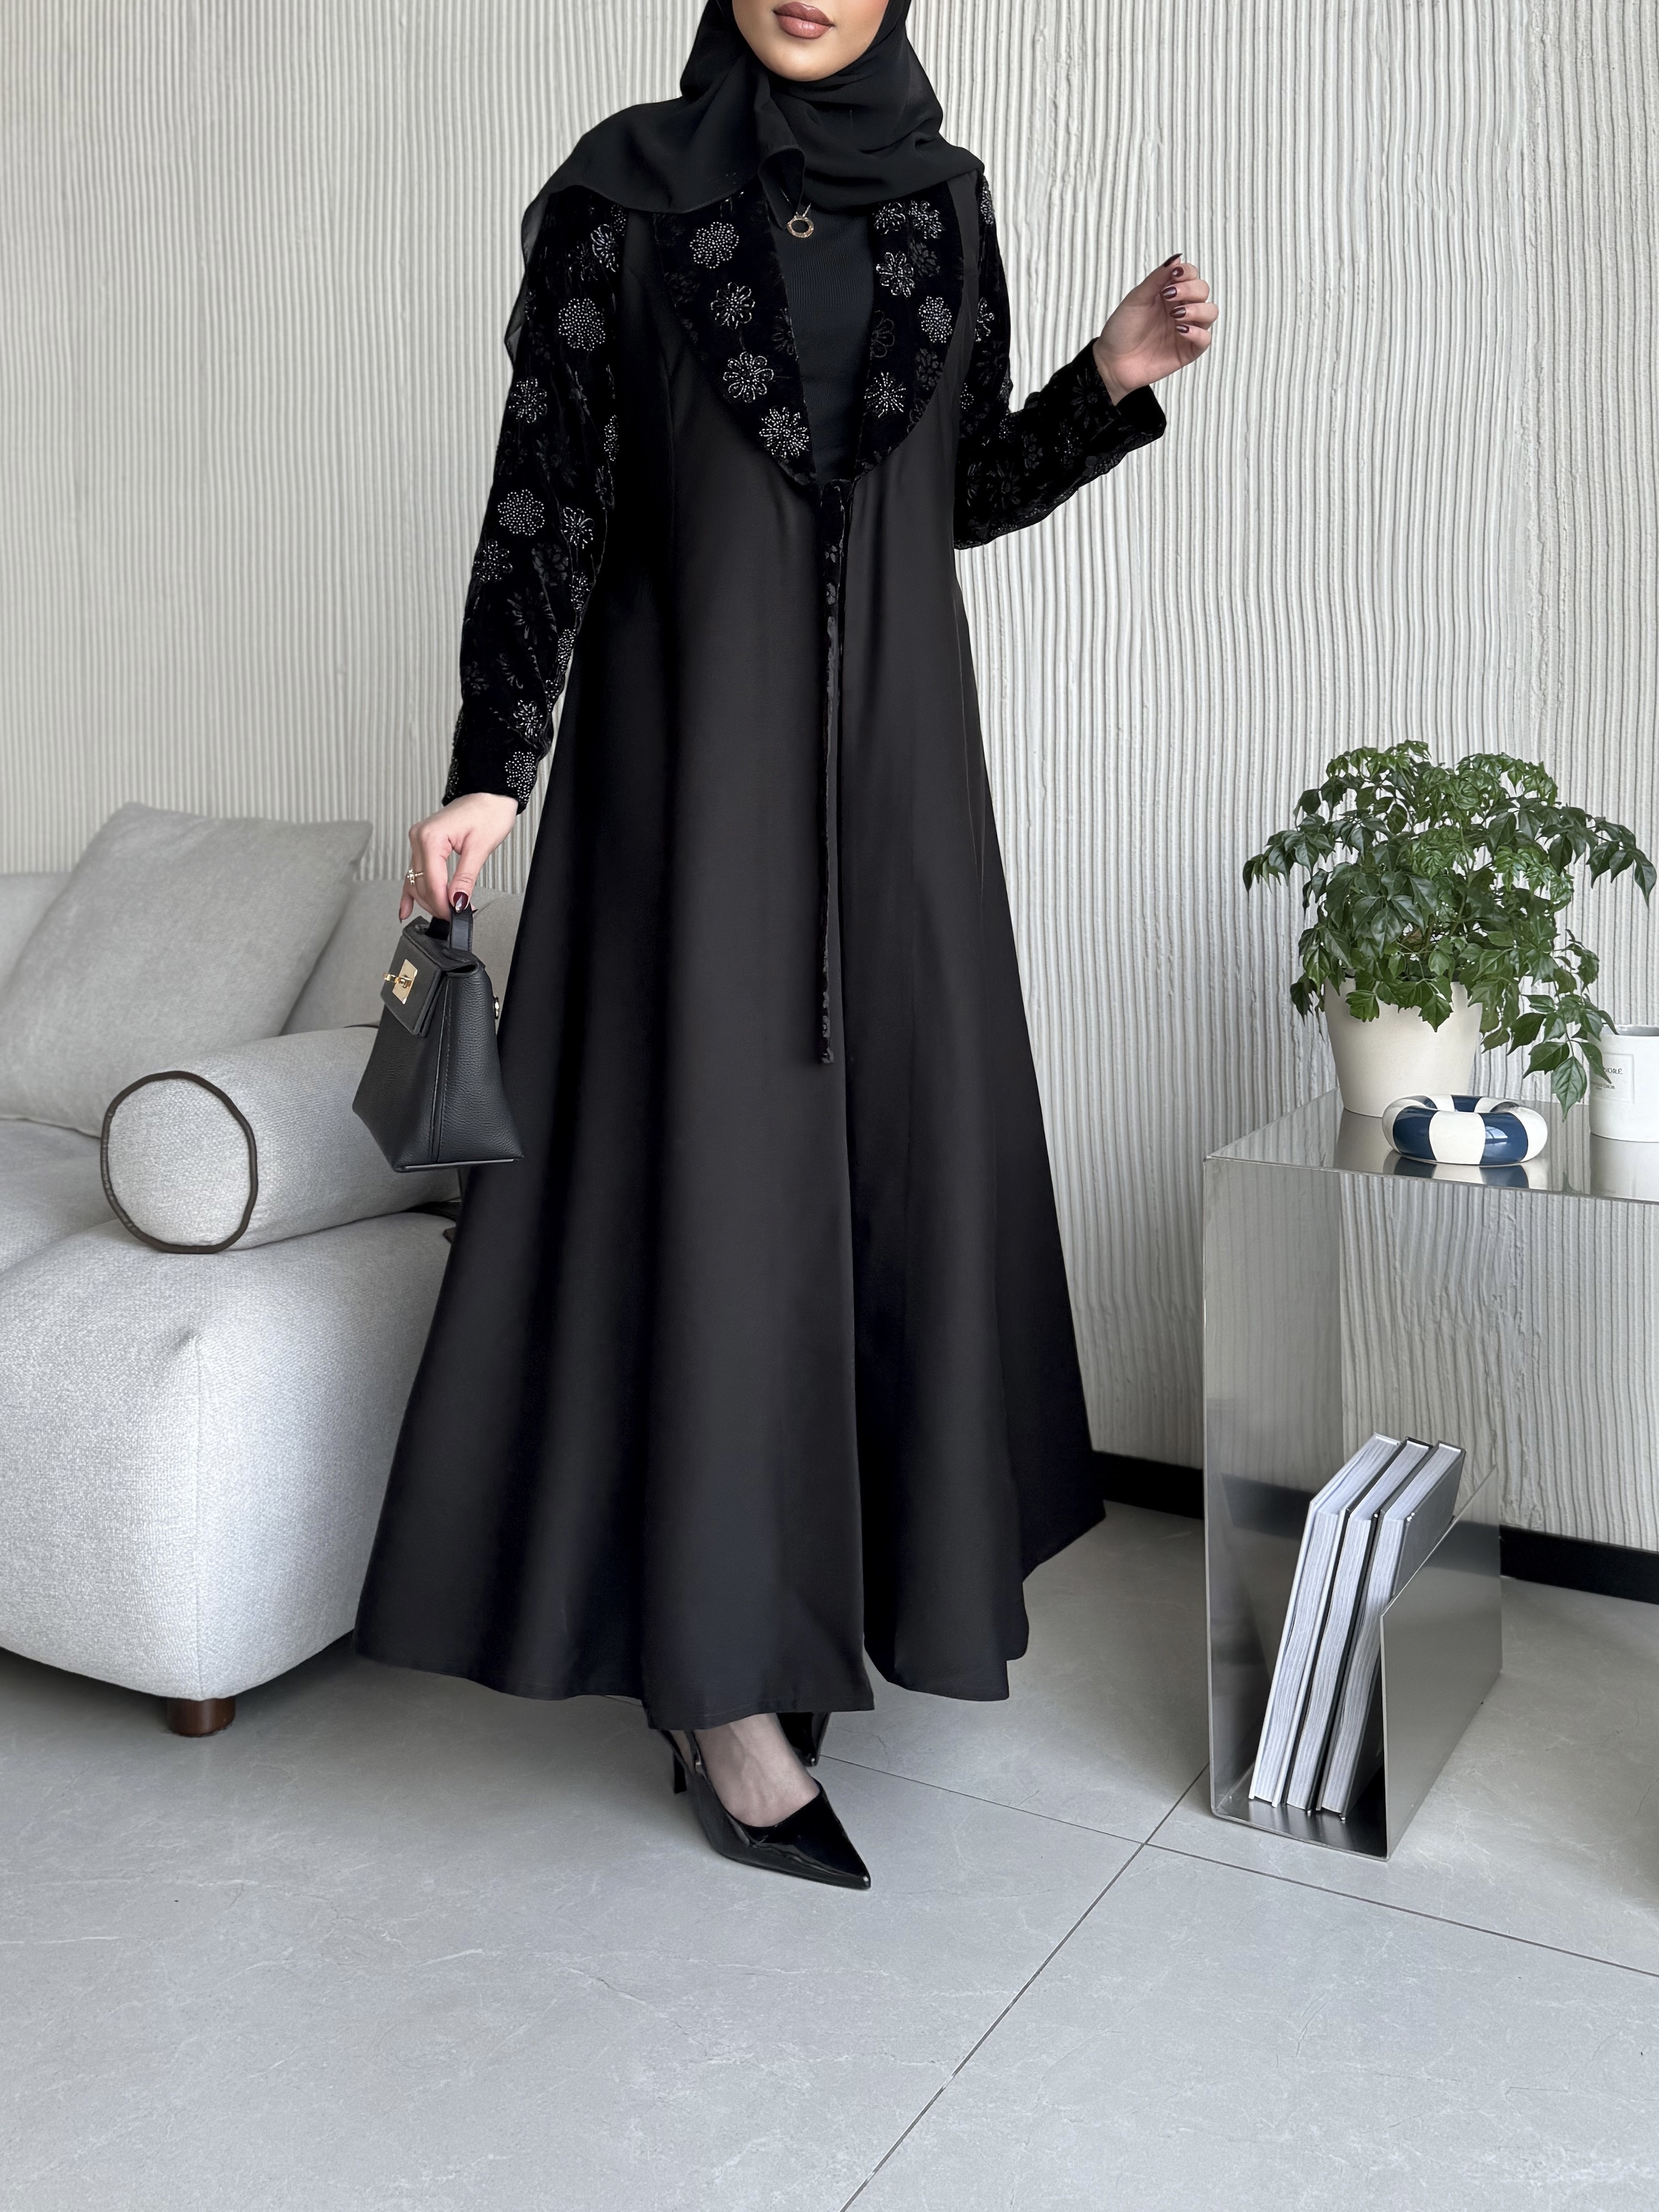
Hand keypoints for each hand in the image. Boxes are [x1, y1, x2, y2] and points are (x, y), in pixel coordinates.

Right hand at [400, 792, 519, 921]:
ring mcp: (418, 840)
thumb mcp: (480, 848)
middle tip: (456, 916)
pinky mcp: (422, 844)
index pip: (432, 882)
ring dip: (428, 900)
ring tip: (445, 912)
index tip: (456, 915)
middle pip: (421, 884)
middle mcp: (419, 837)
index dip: (443, 904)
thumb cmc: (488, 812)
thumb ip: (466, 878)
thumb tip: (458, 902)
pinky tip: (406, 909)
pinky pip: (412, 873)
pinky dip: (410, 892)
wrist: (490, 795)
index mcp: (431, 837)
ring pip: (415, 881)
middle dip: (437, 904)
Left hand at [1092, 255, 1216, 402]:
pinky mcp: (1187, 351)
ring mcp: (1186, 330)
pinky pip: (1205, 339)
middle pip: (1203, 290)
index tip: (1174, 277)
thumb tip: (1176, 258)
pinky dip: (1197, 332)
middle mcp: (1181, 309)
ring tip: (1176, 315)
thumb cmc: (1121, 330)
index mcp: (1169, 294)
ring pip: (1210, 312)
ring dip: (1197, 309)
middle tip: (1170, 297)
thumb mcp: (1137, 299)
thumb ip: (1157, 279)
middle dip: (1191, 290)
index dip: (1187, 273)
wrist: (1112, 362)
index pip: (1192, 275)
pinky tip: (1181, 330)